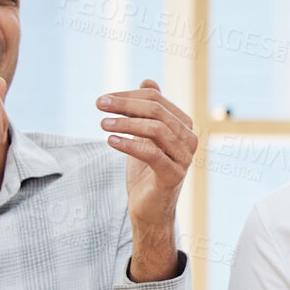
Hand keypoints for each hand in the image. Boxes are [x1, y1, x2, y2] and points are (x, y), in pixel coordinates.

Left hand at [99, 80, 195, 281]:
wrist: (149, 210)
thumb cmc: (146, 172)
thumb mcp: (144, 137)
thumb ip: (148, 111)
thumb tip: (148, 80)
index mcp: (183, 126)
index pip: (157, 99)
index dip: (129, 95)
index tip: (103, 99)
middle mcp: (189, 139)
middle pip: (157, 111)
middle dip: (126, 105)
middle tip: (99, 104)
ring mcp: (184, 157)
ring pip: (156, 129)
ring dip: (126, 124)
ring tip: (102, 124)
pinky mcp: (173, 175)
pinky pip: (151, 153)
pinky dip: (129, 144)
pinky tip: (110, 141)